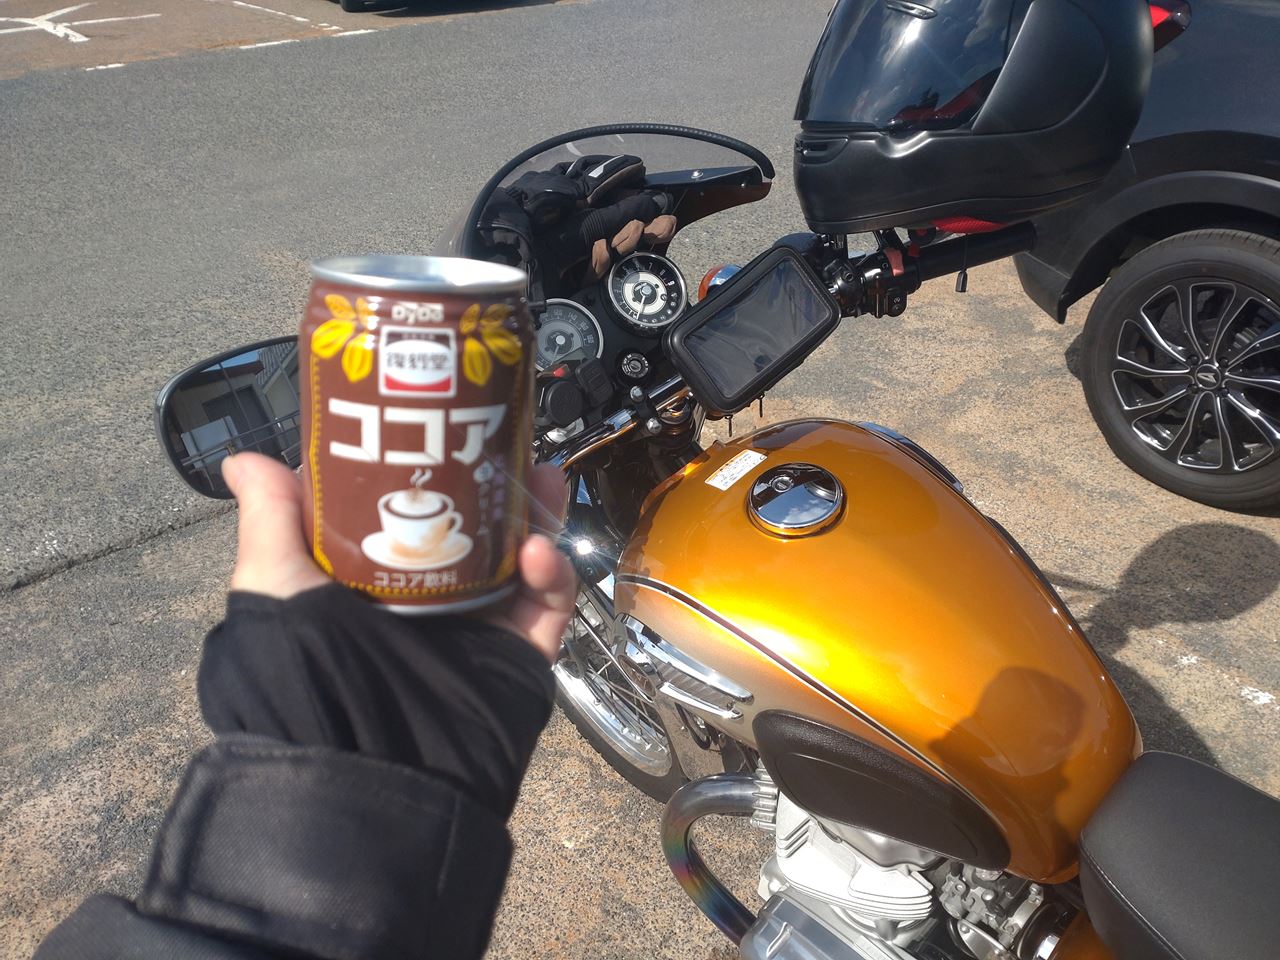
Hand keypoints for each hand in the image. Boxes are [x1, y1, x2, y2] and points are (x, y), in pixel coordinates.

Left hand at [221, 452, 574, 661]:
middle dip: (501, 482)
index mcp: (380, 583)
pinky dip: (553, 574)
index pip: (414, 515)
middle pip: (481, 529)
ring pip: (524, 559)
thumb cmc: (311, 667)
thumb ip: (271, 522)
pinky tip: (539, 549)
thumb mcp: (275, 585)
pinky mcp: (520, 656)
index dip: (435, 470)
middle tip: (510, 441)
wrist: (366, 761)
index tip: (446, 426)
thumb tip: (244, 457)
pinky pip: (548, 609)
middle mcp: (434, 603)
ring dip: (538, 513)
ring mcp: (481, 629)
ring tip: (542, 478)